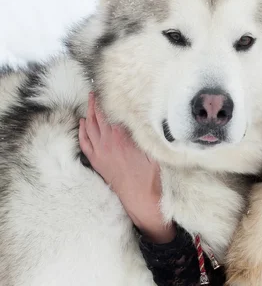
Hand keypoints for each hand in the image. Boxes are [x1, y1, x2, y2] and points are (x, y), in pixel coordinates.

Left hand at [79, 92, 175, 242]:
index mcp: (122, 136)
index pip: (111, 111)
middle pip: (98, 116)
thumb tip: (147, 114)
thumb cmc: (151, 174)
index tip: (109, 88)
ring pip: (89, 127)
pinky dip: (82, 130)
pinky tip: (82, 123)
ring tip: (90, 100)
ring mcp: (100, 151)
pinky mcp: (97, 161)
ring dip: (88, 113)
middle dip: (96, 102)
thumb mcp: (154, 149)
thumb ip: (147, 131)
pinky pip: (85, 142)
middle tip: (96, 90)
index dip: (108, 99)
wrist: (141, 197)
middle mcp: (108, 141)